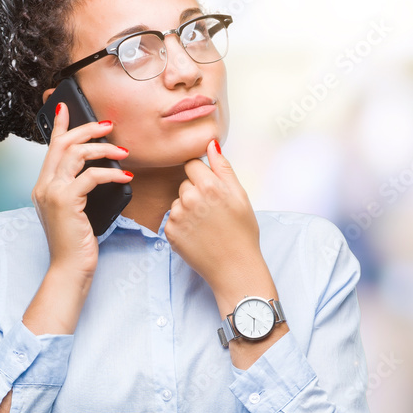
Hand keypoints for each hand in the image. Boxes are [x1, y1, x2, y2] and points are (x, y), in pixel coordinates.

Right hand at [31, 102, 132, 277]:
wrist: (69, 269)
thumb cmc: (76, 243)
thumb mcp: (76, 211)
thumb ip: (79, 190)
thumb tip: (99, 171)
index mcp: (44, 186)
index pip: (51, 147)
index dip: (60, 125)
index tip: (66, 107)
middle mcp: (43, 185)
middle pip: (63, 143)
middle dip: (87, 129)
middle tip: (108, 125)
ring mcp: (52, 192)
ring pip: (76, 154)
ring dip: (103, 148)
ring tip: (123, 152)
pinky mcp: (65, 201)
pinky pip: (91, 176)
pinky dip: (111, 173)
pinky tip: (125, 178)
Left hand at [165, 140, 263, 291]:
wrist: (235, 268)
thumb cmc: (242, 233)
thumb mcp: (240, 196)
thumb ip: (223, 168)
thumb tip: (211, 144)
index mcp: (209, 186)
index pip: (192, 165)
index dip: (202, 176)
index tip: (211, 189)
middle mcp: (190, 199)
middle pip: (185, 184)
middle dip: (195, 192)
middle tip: (213, 212)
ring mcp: (178, 216)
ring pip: (178, 202)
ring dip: (188, 209)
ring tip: (206, 225)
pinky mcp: (170, 232)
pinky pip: (172, 219)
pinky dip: (182, 225)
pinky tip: (197, 235)